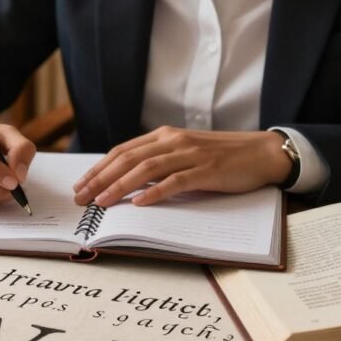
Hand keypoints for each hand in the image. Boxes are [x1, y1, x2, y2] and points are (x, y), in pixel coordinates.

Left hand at [72, 127, 290, 206]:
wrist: (261, 153)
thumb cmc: (221, 157)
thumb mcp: (184, 153)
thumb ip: (159, 161)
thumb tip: (126, 181)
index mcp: (164, 136)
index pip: (122, 151)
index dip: (98, 168)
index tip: (80, 185)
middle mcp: (173, 141)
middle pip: (128, 159)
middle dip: (100, 179)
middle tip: (81, 198)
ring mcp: (190, 155)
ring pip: (146, 169)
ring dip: (120, 186)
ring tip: (102, 202)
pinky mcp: (207, 170)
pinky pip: (176, 181)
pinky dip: (156, 192)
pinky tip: (140, 204)